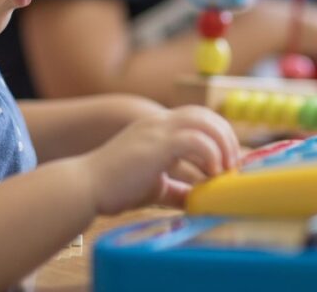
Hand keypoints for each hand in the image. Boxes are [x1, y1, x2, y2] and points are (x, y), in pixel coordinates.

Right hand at [80, 106, 238, 214]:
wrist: (85, 187)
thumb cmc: (113, 188)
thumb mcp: (154, 187)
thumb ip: (176, 189)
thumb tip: (199, 201)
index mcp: (157, 128)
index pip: (197, 118)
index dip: (218, 136)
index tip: (227, 162)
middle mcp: (158, 122)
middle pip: (206, 115)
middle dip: (226, 137)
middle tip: (231, 165)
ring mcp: (157, 130)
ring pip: (204, 122)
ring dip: (222, 144)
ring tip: (224, 169)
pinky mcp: (156, 144)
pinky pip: (195, 139)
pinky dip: (210, 154)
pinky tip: (210, 174)